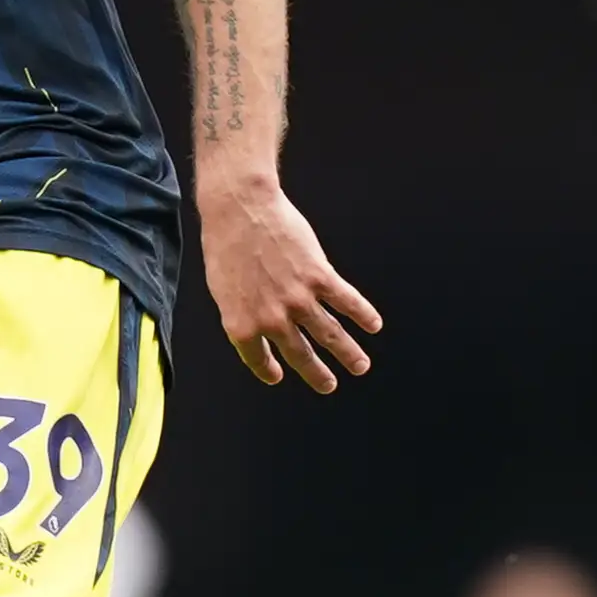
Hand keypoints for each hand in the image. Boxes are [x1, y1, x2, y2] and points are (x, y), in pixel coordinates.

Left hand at [197, 168, 379, 392]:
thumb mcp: (222, 289)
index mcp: (241, 325)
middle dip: (318, 374)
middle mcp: (271, 319)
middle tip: (330, 386)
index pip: (257, 359)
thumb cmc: (224, 246)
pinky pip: (346, 301)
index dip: (268, 370)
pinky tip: (373, 325)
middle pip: (301, 354)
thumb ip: (241, 313)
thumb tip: (258, 331)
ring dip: (348, 353)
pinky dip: (363, 314)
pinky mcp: (318, 276)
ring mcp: (297, 299)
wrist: (240, 210)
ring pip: (330, 334)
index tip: (279, 375)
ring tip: (360, 366)